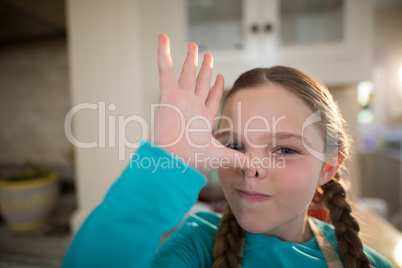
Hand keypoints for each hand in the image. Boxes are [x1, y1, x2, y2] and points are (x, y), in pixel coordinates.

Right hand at [152, 34, 254, 174]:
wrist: (174, 161)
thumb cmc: (194, 161)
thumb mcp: (222, 156)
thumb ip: (240, 159)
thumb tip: (258, 169)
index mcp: (203, 118)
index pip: (212, 98)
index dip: (216, 87)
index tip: (220, 76)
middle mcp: (192, 106)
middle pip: (200, 82)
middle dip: (204, 69)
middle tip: (208, 56)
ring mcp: (180, 99)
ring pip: (186, 73)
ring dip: (190, 60)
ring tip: (194, 46)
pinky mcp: (168, 95)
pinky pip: (165, 71)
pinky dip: (163, 54)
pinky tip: (163, 39)